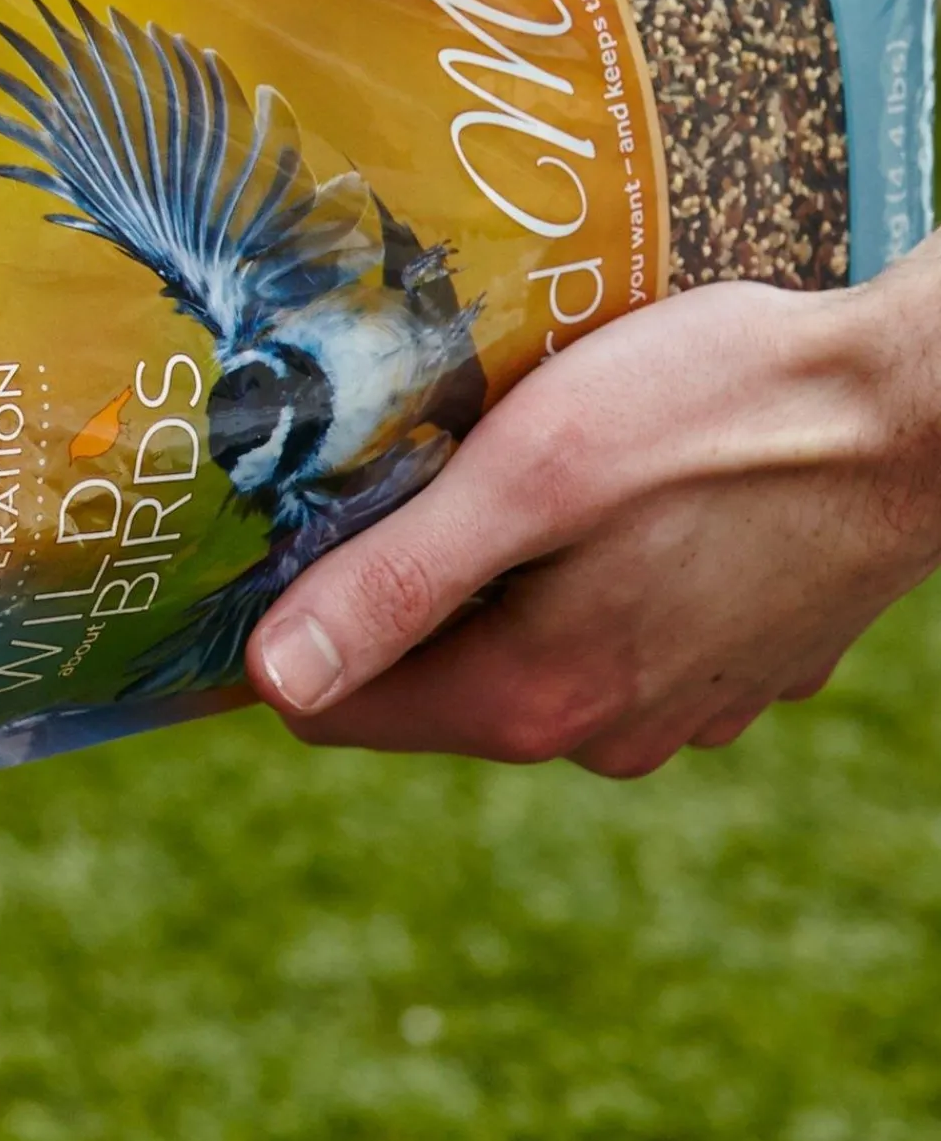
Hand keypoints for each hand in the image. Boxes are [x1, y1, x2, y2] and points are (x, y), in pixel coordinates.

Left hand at [244, 250, 940, 776]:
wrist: (927, 405)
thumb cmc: (721, 413)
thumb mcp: (527, 475)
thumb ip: (392, 584)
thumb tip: (267, 681)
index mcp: (532, 701)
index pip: (332, 708)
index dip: (285, 626)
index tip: (281, 538)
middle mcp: (604, 735)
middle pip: (428, 678)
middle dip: (400, 590)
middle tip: (410, 471)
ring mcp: (683, 707)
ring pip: (526, 648)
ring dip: (503, 574)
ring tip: (520, 469)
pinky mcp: (740, 664)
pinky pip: (616, 628)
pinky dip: (593, 570)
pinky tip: (624, 490)